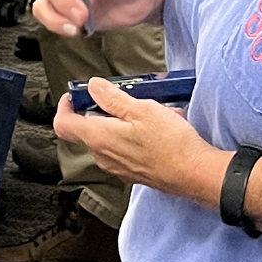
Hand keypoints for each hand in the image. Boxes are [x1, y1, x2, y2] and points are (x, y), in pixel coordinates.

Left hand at [54, 77, 227, 203]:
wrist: (197, 175)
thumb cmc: (172, 144)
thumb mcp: (141, 109)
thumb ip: (112, 97)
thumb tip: (93, 87)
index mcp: (99, 138)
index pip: (63, 124)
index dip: (65, 106)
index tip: (76, 94)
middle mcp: (104, 156)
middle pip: (87, 128)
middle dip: (101, 109)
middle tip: (119, 97)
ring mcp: (118, 167)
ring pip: (108, 137)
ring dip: (121, 121)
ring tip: (146, 110)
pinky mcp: (133, 172)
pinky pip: (124, 149)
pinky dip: (133, 135)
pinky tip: (156, 127)